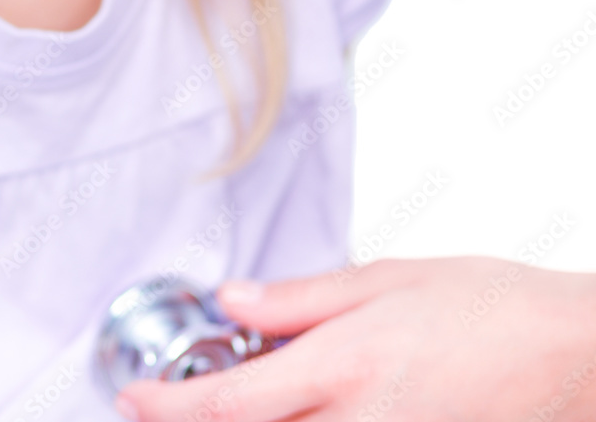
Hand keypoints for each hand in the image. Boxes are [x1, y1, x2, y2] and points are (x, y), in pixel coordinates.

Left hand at [113, 256, 595, 420]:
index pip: (230, 402)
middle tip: (168, 408)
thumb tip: (233, 301)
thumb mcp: (385, 280)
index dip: (170, 406)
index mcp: (345, 366)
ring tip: (232, 405)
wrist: (576, 355)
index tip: (135, 399)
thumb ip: (298, 299)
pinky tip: (291, 413)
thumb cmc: (488, 306)